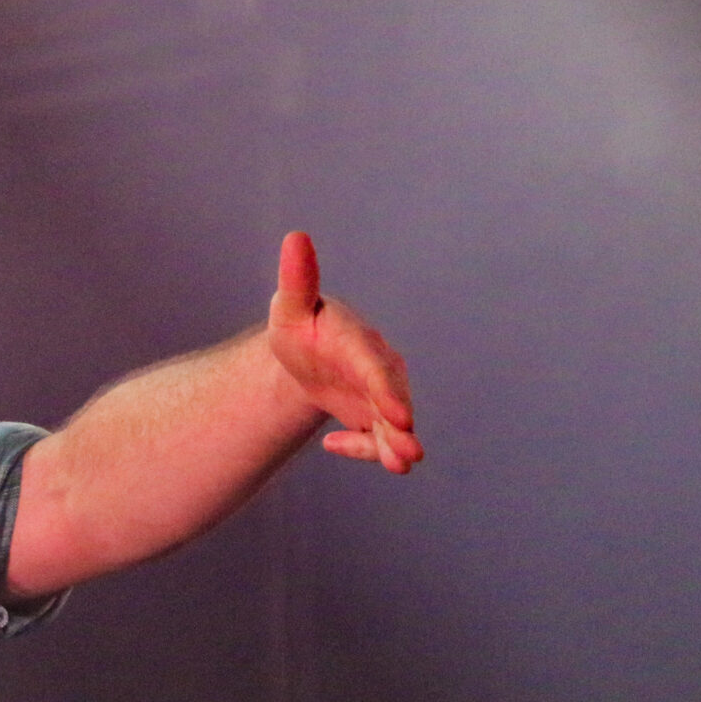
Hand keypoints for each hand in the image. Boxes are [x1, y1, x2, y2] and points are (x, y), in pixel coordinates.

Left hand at [267, 232, 421, 473]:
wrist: (302, 353)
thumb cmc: (298, 322)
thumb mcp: (290, 306)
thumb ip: (297, 279)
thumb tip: (295, 237)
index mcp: (359, 342)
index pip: (376, 368)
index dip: (386, 392)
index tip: (398, 415)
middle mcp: (377, 369)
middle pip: (393, 400)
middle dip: (401, 426)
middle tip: (409, 451)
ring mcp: (378, 395)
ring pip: (392, 426)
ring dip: (395, 446)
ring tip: (401, 464)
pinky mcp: (374, 417)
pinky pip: (375, 440)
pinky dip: (362, 449)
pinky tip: (331, 444)